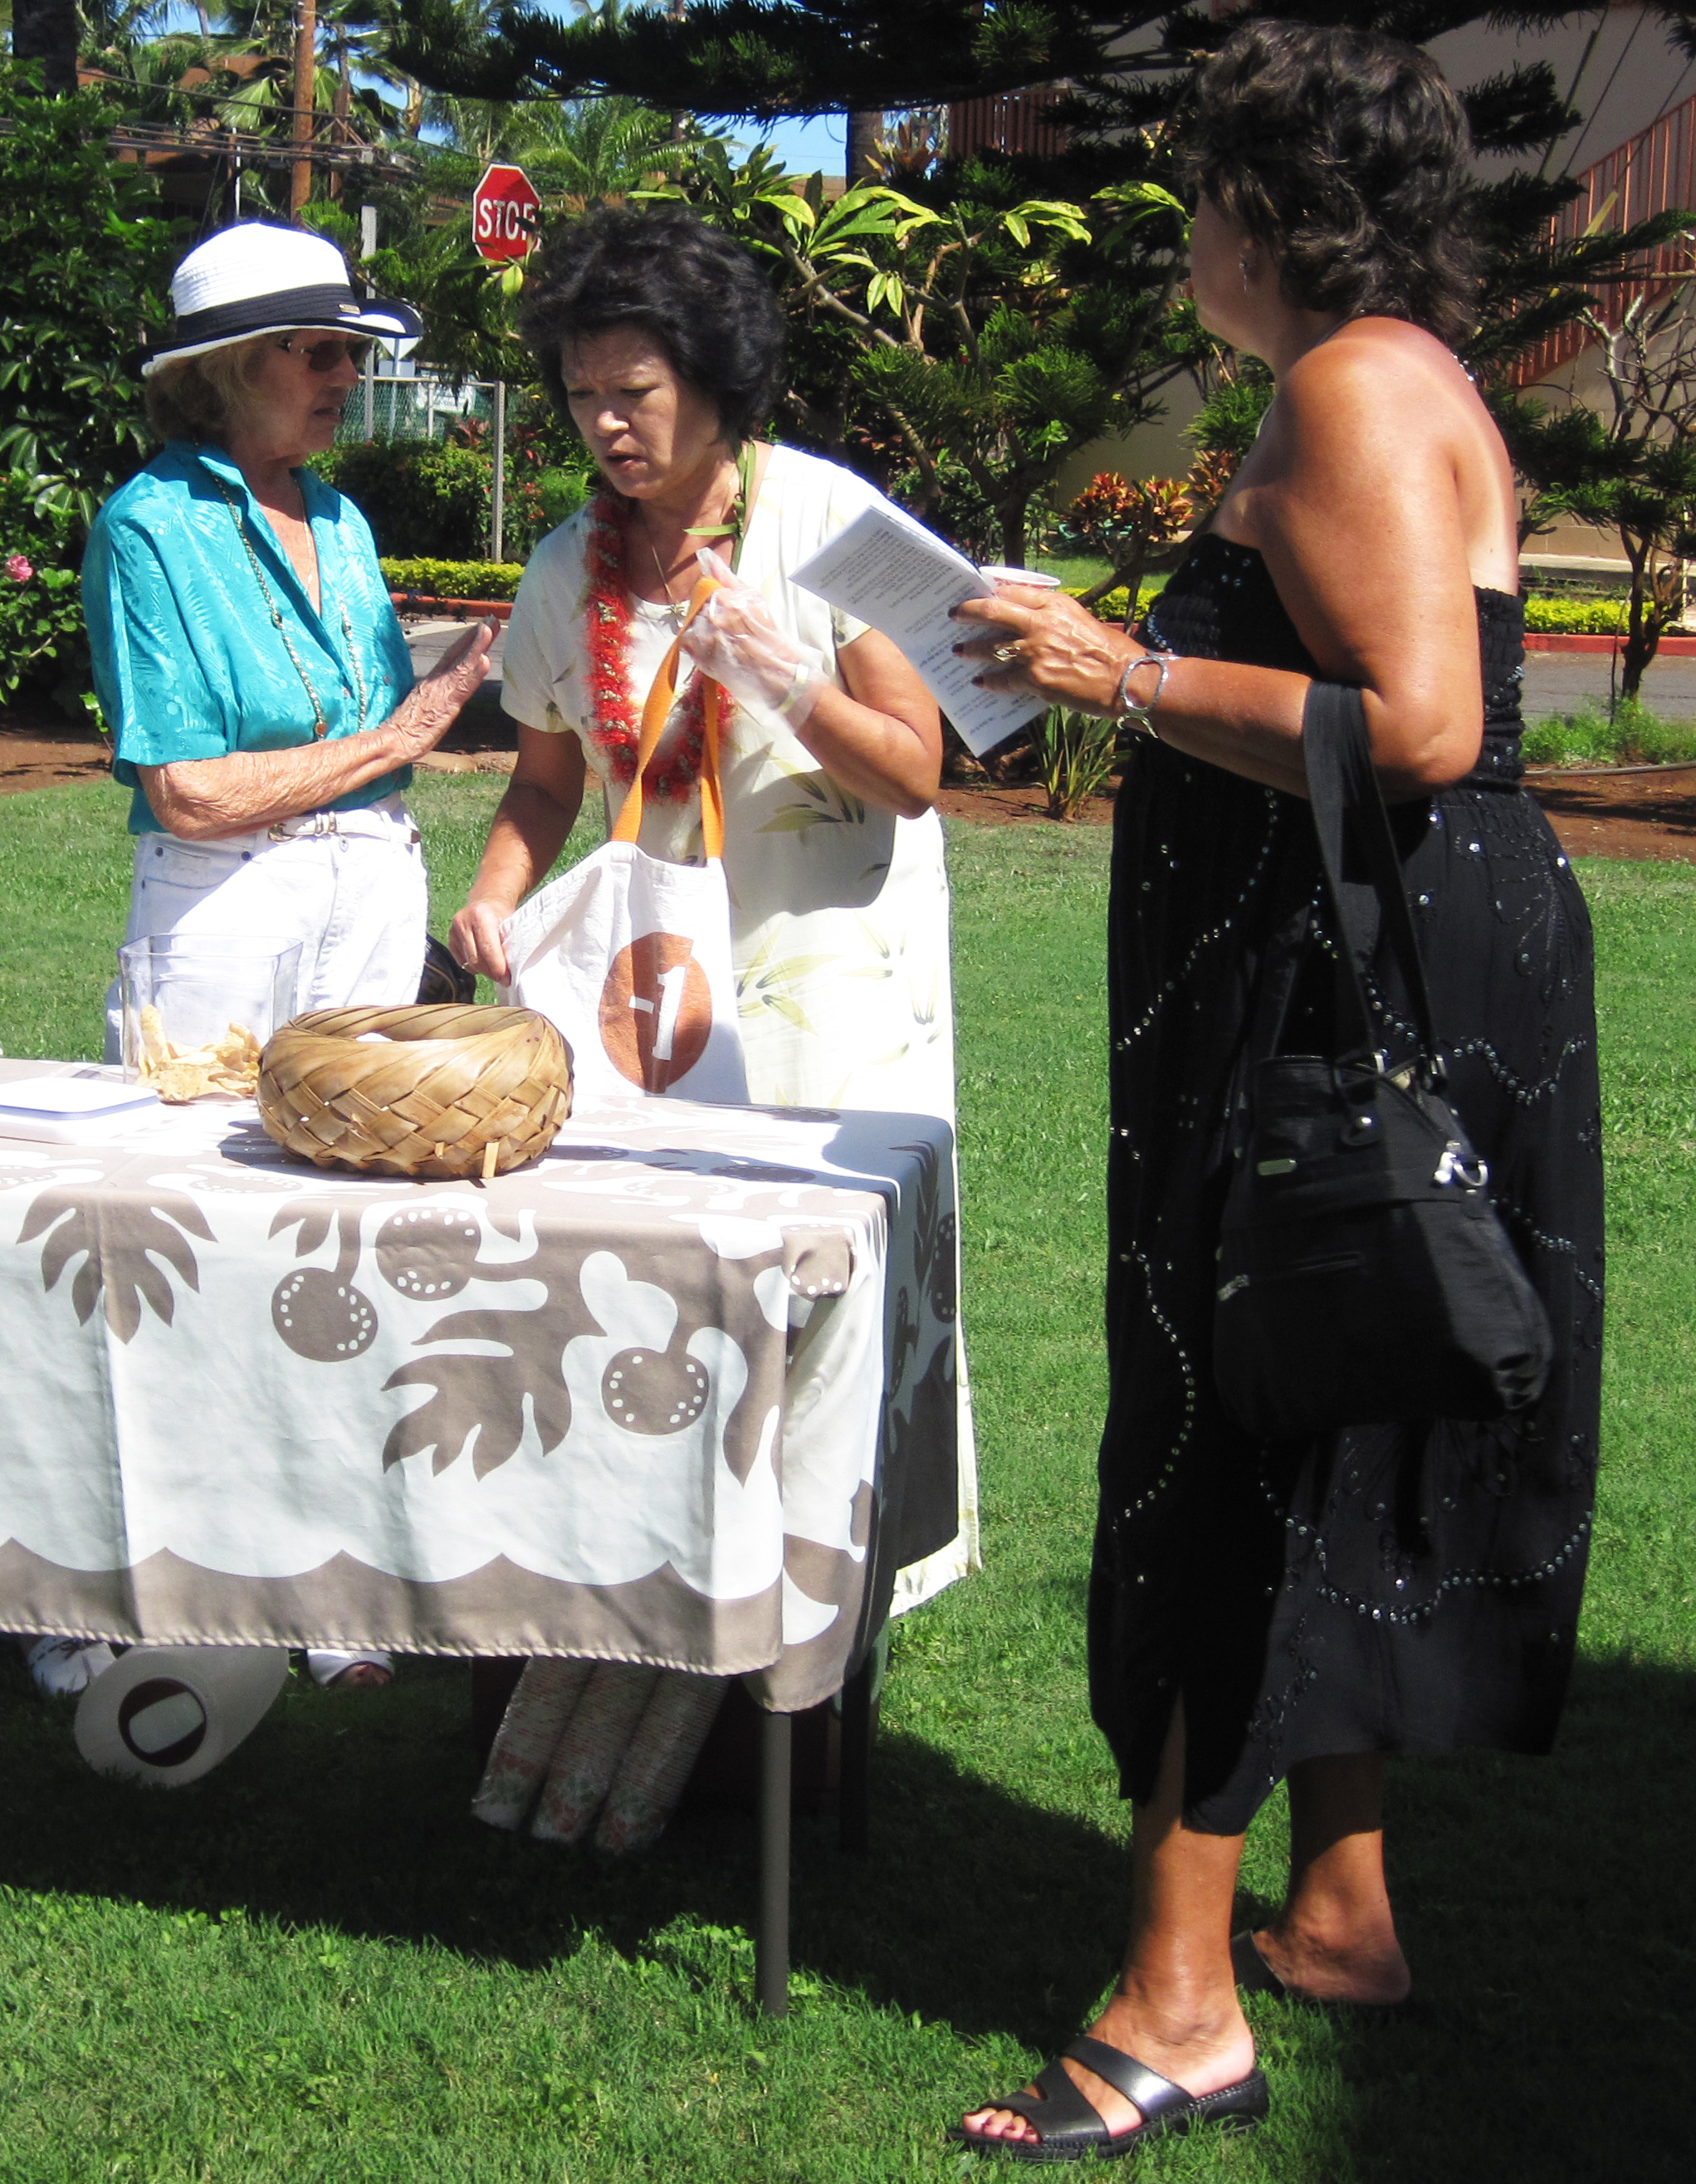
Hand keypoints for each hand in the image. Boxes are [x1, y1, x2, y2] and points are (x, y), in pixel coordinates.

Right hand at [384, 620, 496, 761]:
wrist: (394, 741)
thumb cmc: (404, 730)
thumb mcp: (420, 710)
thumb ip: (430, 699)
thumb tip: (437, 697)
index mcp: (431, 682)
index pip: (451, 657)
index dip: (465, 642)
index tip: (480, 627)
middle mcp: (436, 681)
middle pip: (458, 654)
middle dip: (476, 636)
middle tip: (491, 619)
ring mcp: (441, 691)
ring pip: (463, 665)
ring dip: (477, 645)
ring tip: (490, 627)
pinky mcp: (445, 704)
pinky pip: (462, 686)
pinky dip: (474, 673)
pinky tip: (484, 660)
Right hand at [449, 897, 511, 983]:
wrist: (486, 901)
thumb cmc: (502, 914)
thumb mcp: (510, 924)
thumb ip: (508, 945)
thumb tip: (508, 973)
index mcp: (481, 915)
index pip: (488, 949)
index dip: (498, 967)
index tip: (507, 979)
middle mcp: (463, 921)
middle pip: (476, 959)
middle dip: (491, 972)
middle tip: (503, 978)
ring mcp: (453, 931)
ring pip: (469, 962)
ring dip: (483, 971)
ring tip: (495, 970)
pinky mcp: (450, 939)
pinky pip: (461, 961)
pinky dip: (474, 966)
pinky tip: (484, 962)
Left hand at [680, 550, 824, 723]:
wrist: (775, 673)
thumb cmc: (769, 636)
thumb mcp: (753, 599)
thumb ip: (727, 577)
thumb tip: (706, 557)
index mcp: (726, 599)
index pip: (704, 588)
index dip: (714, 599)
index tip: (726, 610)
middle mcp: (712, 617)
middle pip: (697, 607)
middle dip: (708, 615)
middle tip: (729, 629)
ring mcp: (705, 639)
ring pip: (693, 625)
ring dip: (704, 631)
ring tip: (725, 641)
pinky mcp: (701, 658)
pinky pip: (689, 644)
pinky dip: (699, 646)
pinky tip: (716, 650)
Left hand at [951, 587, 1128, 714]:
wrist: (1126, 679)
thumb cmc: (1109, 651)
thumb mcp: (1079, 619)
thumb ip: (1050, 614)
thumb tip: (1023, 615)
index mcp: (1054, 604)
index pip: (1011, 591)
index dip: (989, 592)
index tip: (976, 594)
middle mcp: (1040, 622)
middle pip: (991, 610)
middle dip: (968, 612)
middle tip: (954, 615)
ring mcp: (1035, 651)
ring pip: (990, 647)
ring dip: (970, 649)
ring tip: (958, 650)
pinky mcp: (1034, 679)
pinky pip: (1001, 679)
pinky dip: (988, 682)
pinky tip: (979, 683)